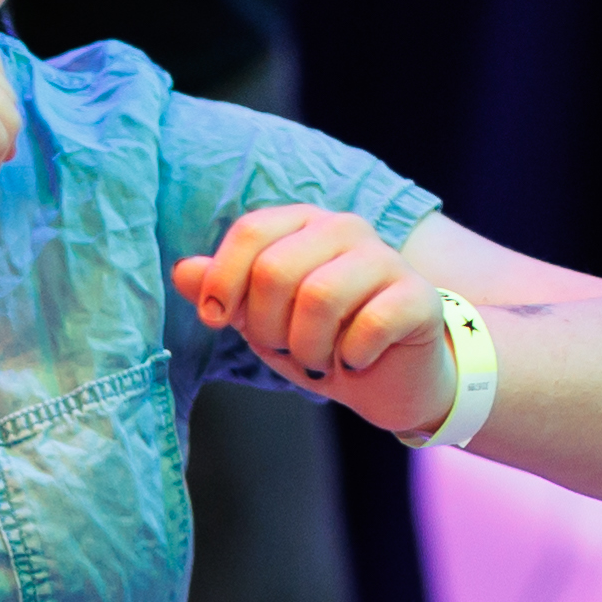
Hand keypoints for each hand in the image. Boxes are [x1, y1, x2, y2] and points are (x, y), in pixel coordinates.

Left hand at [171, 206, 454, 434]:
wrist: (389, 379)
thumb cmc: (320, 339)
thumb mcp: (260, 317)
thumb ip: (223, 290)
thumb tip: (183, 271)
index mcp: (302, 223)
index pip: (250, 232)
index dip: (223, 281)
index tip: (217, 320)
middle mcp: (345, 228)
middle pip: (277, 269)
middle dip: (267, 326)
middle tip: (284, 348)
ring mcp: (385, 258)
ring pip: (320, 297)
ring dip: (308, 346)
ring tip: (318, 358)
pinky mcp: (418, 296)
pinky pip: (369, 325)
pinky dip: (351, 357)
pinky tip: (357, 361)